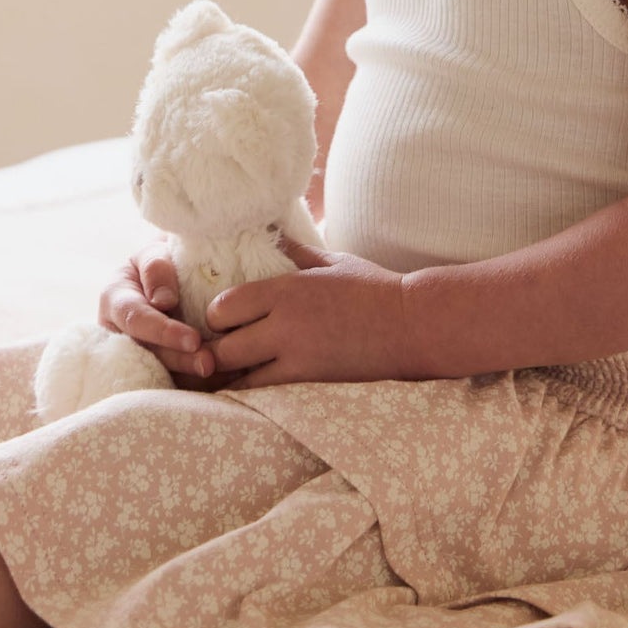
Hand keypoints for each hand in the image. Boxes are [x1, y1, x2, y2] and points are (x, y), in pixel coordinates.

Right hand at [97, 234, 215, 382]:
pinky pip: (170, 380)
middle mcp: (119, 332)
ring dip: (189, 376)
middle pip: (147, 353)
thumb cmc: (165, 257)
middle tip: (209, 364)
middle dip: (179, 360)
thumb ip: (156, 269)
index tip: (193, 340)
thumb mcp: (156, 252)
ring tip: (220, 373)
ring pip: (158, 372)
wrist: (173, 270)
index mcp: (116, 300)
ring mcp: (134, 353)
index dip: (162, 332)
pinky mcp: (153, 367)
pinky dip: (195, 383)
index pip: (135, 319)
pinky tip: (222, 379)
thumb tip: (163, 302)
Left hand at [203, 242, 411, 386]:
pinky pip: (262, 393)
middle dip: (216, 348)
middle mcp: (284, 323)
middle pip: (221, 345)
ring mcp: (296, 357)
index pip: (222, 306)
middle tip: (224, 347)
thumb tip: (270, 234)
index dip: (216, 315)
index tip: (227, 318)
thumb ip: (294, 252)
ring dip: (231, 373)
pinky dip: (251, 391)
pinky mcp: (309, 382)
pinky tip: (252, 387)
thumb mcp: (331, 262)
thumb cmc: (374, 288)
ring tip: (234, 370)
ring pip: (237, 375)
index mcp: (287, 289)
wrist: (411, 325)